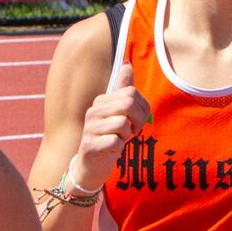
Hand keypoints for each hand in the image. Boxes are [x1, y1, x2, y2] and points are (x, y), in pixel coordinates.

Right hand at [71, 61, 151, 189]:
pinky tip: (111, 150)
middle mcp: (93, 111)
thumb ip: (122, 90)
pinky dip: (119, 148)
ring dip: (127, 136)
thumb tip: (127, 64)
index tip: (135, 121)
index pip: (131, 92)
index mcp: (102, 101)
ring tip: (119, 141)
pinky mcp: (90, 145)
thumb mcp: (117, 113)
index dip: (142, 108)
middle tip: (133, 132)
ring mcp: (90, 128)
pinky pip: (116, 141)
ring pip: (123, 123)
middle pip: (128, 103)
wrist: (91, 166)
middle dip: (138, 120)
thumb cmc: (108, 138)